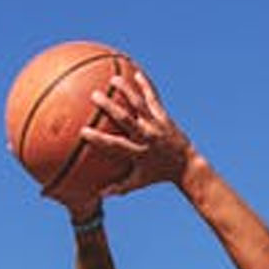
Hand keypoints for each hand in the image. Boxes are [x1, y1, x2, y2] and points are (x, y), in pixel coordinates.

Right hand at [80, 69, 191, 194]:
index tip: (82, 131)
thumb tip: (98, 194)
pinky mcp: (164, 117)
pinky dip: (146, 86)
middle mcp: (147, 137)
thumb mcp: (138, 182)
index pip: (115, 145)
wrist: (186, 165)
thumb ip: (118, 187)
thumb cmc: (158, 175)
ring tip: (113, 79)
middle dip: (110, 107)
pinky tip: (137, 73)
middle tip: (94, 96)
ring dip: (127, 91)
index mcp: (138, 154)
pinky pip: (153, 99)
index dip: (99, 139)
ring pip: (140, 105)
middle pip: (126, 120)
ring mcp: (156, 125)